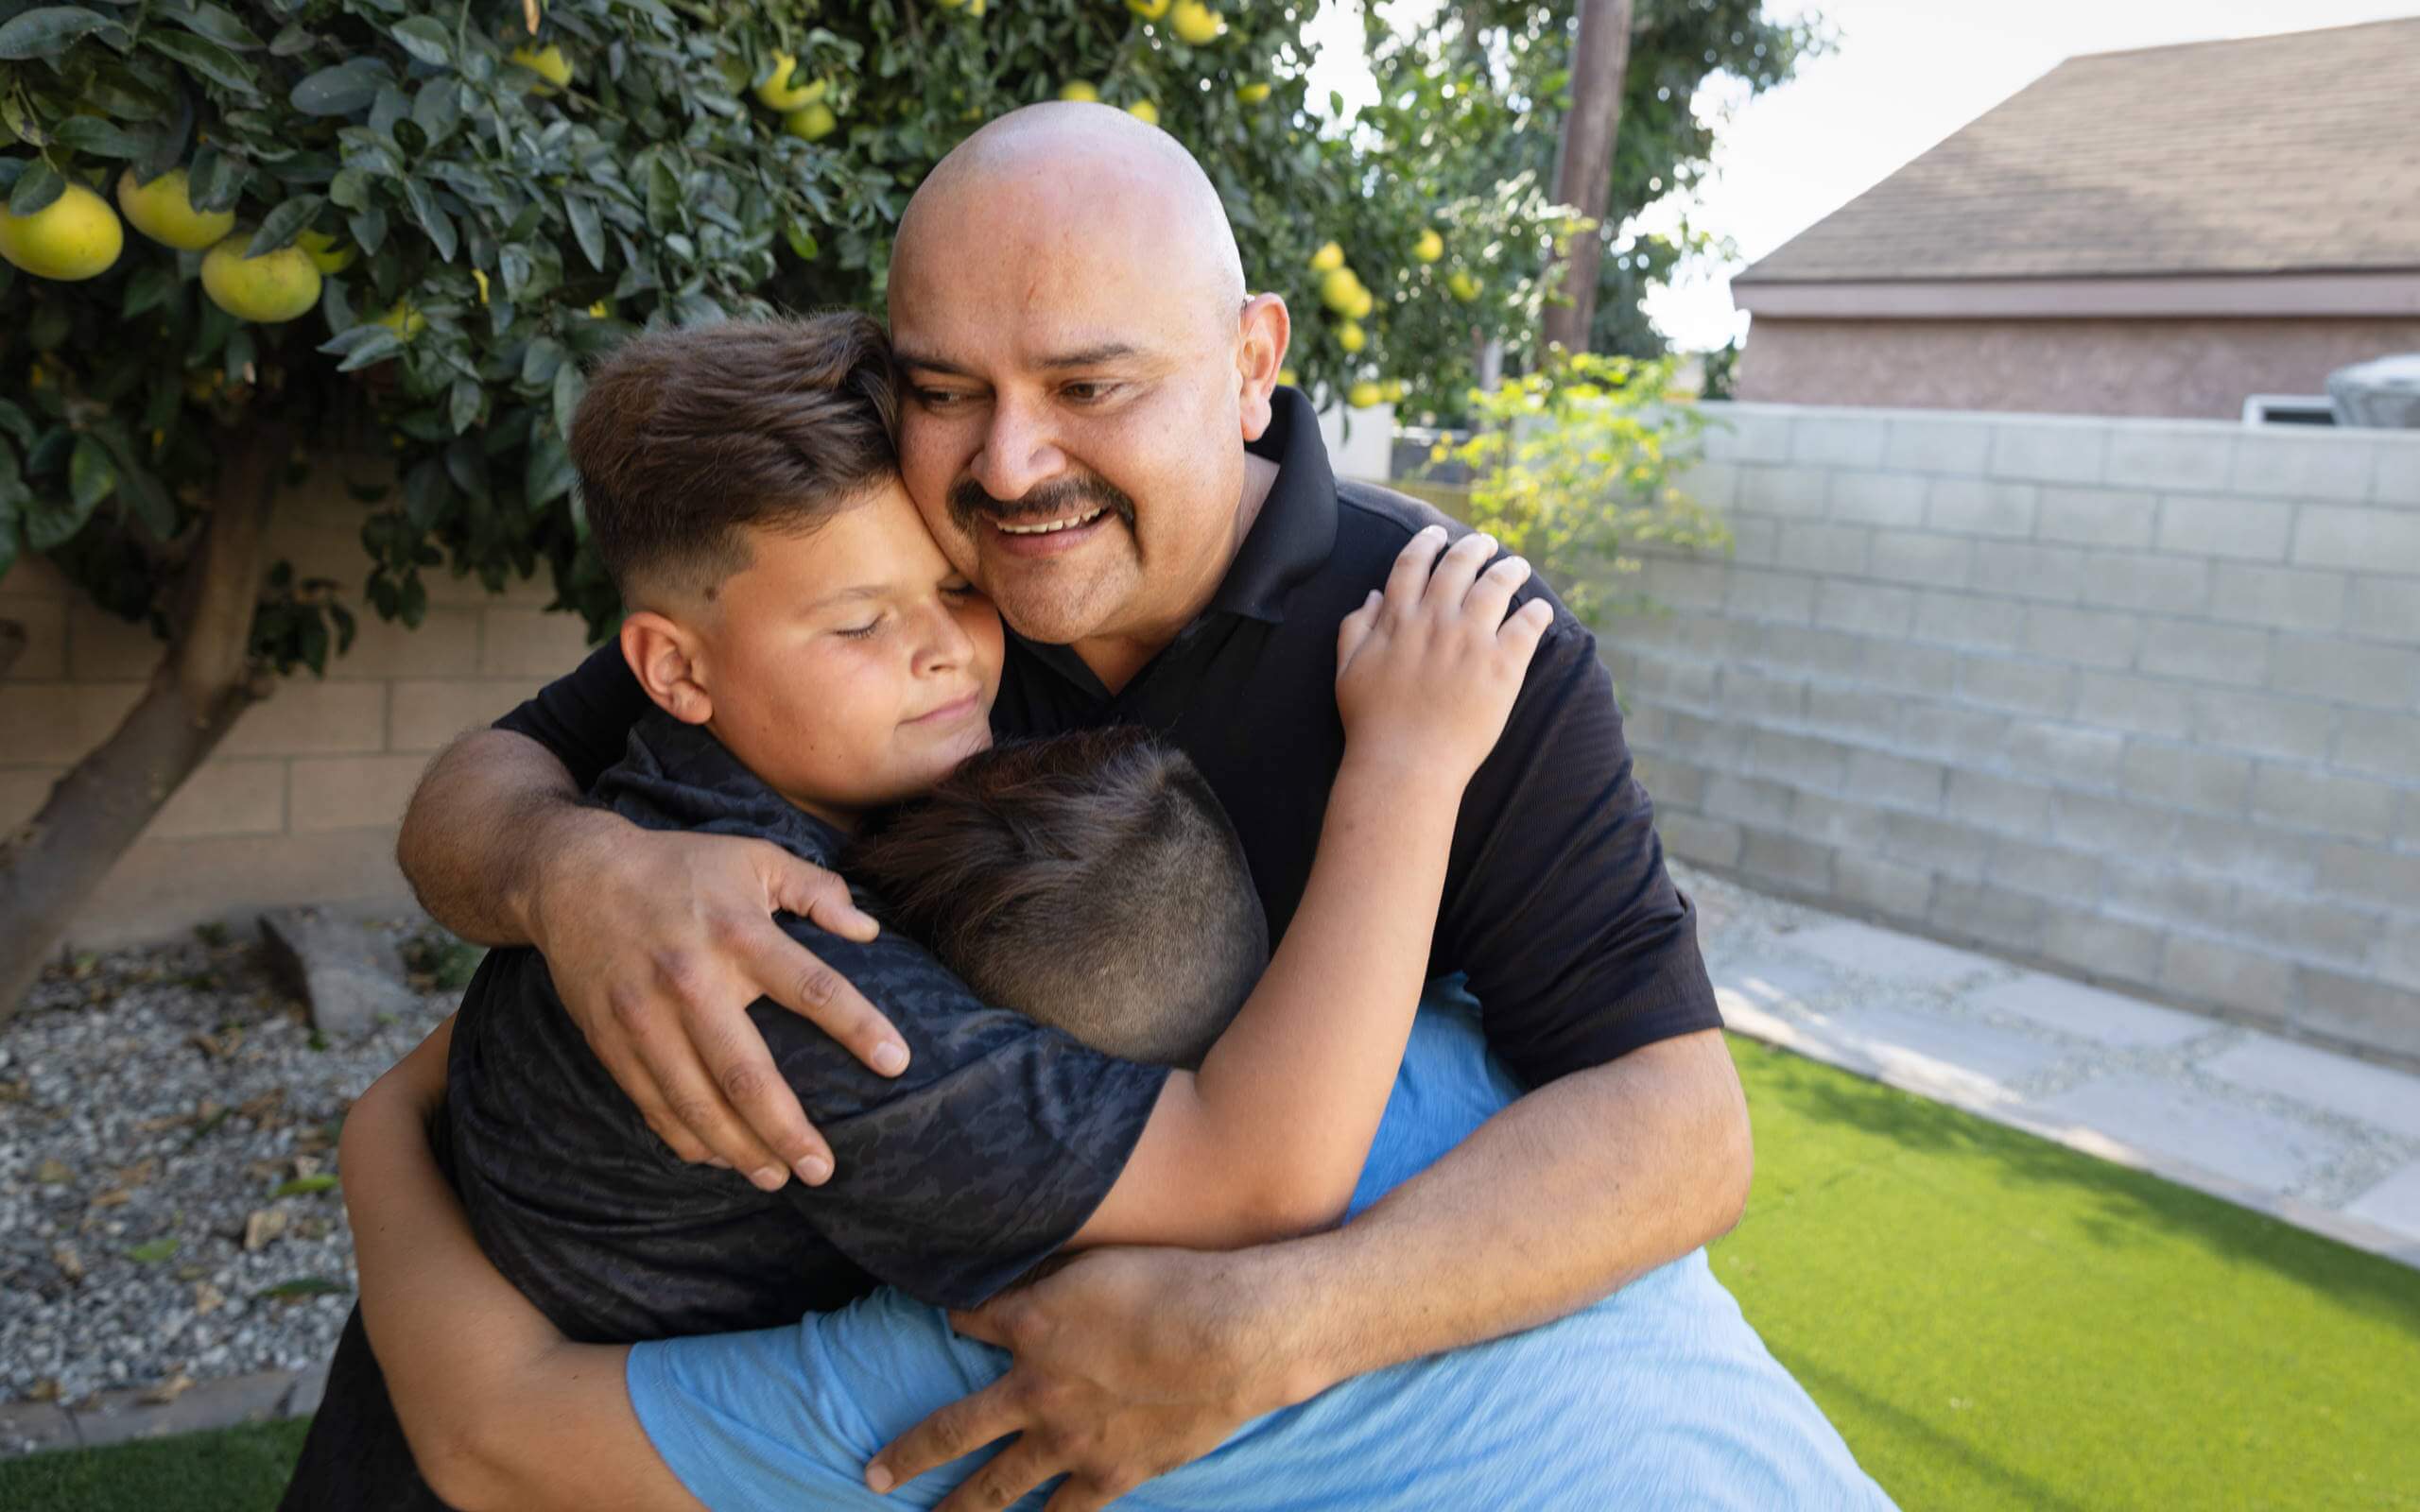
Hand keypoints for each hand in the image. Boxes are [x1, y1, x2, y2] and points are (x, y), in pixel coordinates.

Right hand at [530, 814, 910, 1189]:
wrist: (573, 876)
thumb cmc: (680, 868)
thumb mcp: (754, 857)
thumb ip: (818, 889)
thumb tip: (870, 930)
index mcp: (738, 934)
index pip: (812, 988)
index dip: (858, 1026)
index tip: (897, 1063)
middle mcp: (691, 981)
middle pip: (746, 1074)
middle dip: (788, 1129)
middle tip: (824, 1169)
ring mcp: (645, 1017)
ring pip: (696, 1103)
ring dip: (739, 1150)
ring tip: (778, 1178)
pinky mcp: (610, 1041)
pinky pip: (653, 1105)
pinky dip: (688, 1140)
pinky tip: (721, 1159)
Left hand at [867, 1247, 1310, 1511]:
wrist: (1234, 1338)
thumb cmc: (1175, 1281)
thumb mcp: (1102, 1259)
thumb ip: (1054, 1274)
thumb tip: (1021, 1273)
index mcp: (1030, 1326)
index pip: (967, 1322)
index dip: (953, 1320)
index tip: (945, 1321)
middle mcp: (1036, 1391)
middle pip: (952, 1430)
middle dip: (908, 1454)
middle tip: (872, 1478)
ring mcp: (1070, 1442)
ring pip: (997, 1487)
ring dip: (960, 1509)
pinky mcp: (1112, 1475)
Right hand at [1335, 524, 1552, 782]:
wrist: (1405, 764)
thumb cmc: (1371, 723)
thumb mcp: (1347, 669)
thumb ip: (1356, 626)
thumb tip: (1373, 595)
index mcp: (1398, 619)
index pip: (1414, 564)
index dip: (1426, 542)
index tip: (1437, 534)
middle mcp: (1436, 620)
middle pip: (1459, 565)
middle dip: (1474, 547)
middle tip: (1485, 542)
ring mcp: (1471, 641)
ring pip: (1497, 586)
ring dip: (1510, 569)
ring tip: (1517, 566)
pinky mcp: (1503, 666)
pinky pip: (1527, 626)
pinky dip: (1536, 612)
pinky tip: (1540, 609)